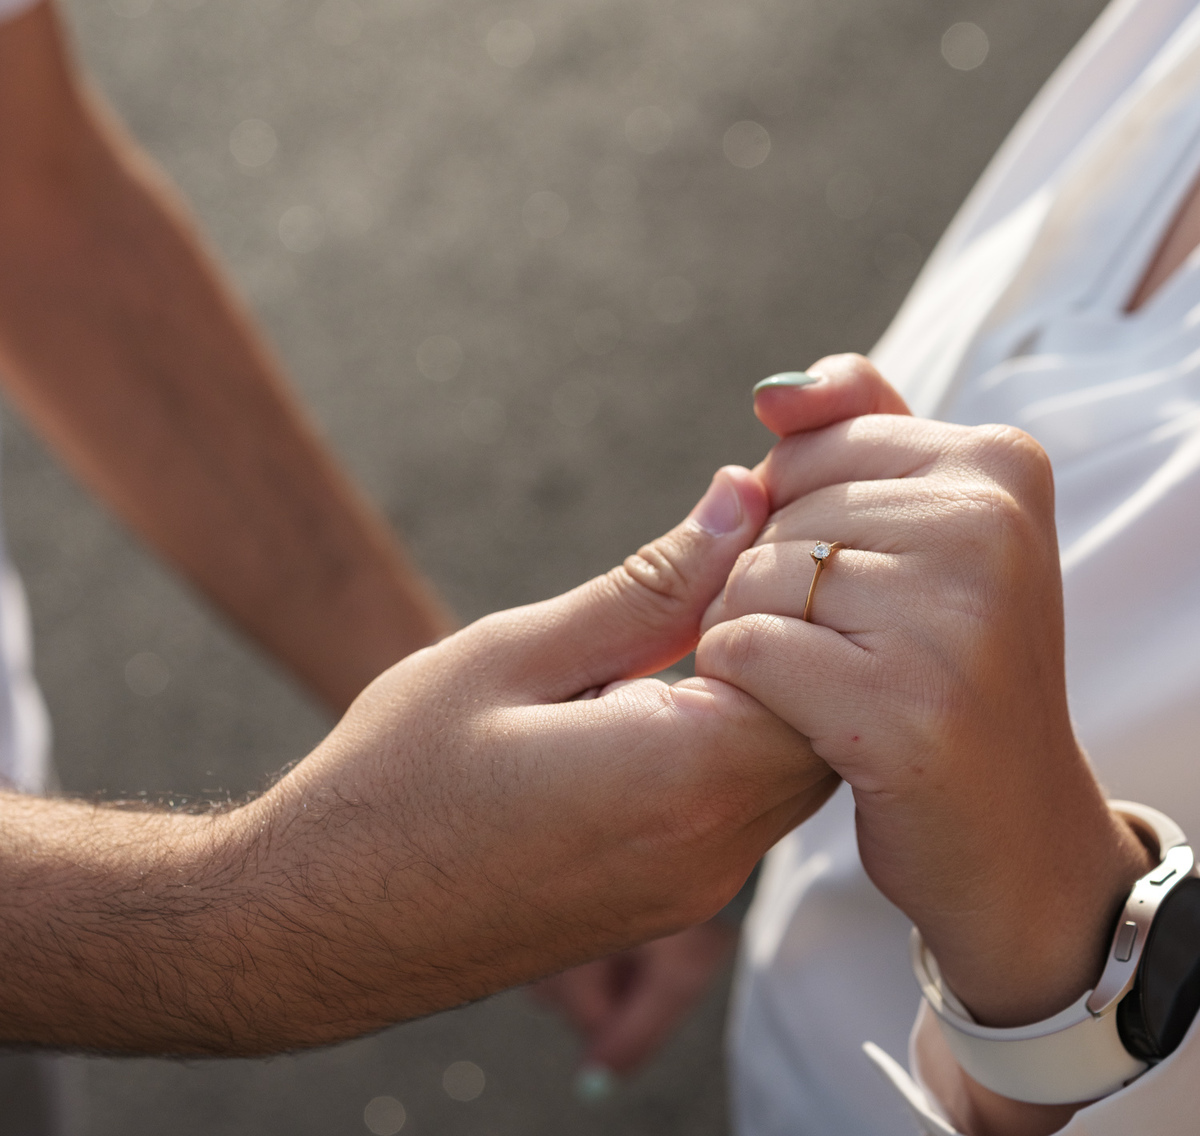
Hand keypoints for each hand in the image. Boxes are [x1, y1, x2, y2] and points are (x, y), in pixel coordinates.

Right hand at [0, 464, 833, 1055]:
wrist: (318, 923)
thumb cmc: (395, 781)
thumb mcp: (516, 654)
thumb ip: (649, 585)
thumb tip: (742, 499)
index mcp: (681, 780)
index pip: (823, 661)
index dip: (805, 577)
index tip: (762, 511)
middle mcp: (713, 852)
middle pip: (829, 716)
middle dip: (803, 624)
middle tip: (746, 542)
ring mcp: (697, 890)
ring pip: (799, 762)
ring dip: (775, 678)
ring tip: (708, 599)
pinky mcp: (673, 902)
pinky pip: (751, 802)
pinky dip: (743, 730)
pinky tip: (682, 675)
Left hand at [698, 358, 1150, 1039]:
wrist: (1015, 836)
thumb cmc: (946, 665)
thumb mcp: (929, 527)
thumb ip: (855, 430)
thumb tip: (773, 394)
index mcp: (999, 465)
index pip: (810, 447)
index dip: (791, 518)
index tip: (859, 584)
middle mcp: (989, 527)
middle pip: (775, 512)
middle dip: (770, 579)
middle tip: (846, 647)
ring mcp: (954, 620)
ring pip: (750, 578)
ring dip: (748, 632)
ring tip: (824, 681)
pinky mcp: (902, 709)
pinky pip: (744, 648)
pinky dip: (742, 683)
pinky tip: (799, 716)